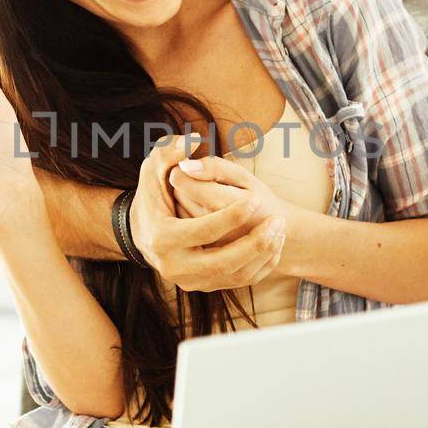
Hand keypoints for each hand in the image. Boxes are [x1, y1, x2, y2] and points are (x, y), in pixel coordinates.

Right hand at [129, 137, 285, 292]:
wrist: (147, 233)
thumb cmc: (156, 195)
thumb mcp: (154, 171)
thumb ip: (168, 153)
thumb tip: (190, 141)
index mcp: (162, 238)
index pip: (203, 230)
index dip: (231, 216)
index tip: (256, 199)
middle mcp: (173, 266)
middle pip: (223, 262)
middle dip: (255, 242)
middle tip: (278, 221)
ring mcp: (189, 281)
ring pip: (234, 276)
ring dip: (263, 254)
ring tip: (280, 230)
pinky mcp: (203, 286)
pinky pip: (239, 282)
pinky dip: (260, 266)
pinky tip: (274, 244)